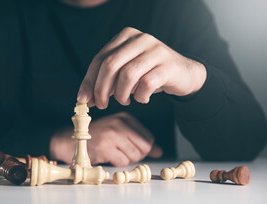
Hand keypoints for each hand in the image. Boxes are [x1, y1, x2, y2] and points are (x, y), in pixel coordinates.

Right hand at [49, 112, 162, 166]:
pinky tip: (106, 155)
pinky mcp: (105, 147)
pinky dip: (116, 163)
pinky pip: (122, 162)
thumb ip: (141, 142)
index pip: (148, 139)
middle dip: (135, 156)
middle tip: (120, 153)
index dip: (141, 149)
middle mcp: (119, 123)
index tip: (128, 148)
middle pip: (144, 148)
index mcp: (125, 118)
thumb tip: (159, 151)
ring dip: (124, 160)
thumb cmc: (95, 137)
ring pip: (134, 156)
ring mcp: (112, 135)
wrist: (69, 140)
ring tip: (112, 152)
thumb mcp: (119, 134)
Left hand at [77, 27, 206, 108]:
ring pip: (127, 75)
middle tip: (102, 105)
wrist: (183, 74)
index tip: (83, 99)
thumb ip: (105, 82)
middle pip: (110, 65)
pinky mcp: (168, 65)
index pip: (100, 58)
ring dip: (121, 94)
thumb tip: (84, 100)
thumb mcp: (125, 73)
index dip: (89, 81)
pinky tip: (142, 98)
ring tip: (125, 100)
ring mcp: (156, 50)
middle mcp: (140, 39)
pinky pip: (146, 85)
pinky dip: (140, 97)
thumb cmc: (149, 74)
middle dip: (101, 89)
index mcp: (126, 36)